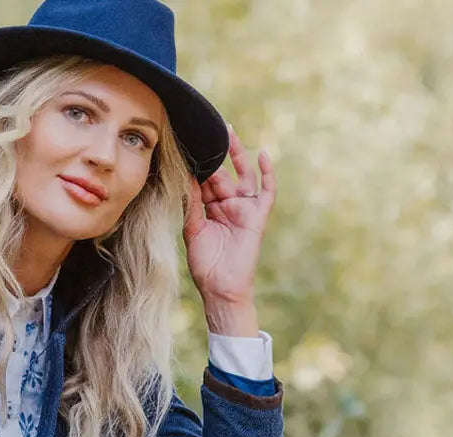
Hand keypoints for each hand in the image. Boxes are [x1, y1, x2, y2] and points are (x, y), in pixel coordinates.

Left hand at [182, 123, 275, 305]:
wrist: (221, 288)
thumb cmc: (206, 266)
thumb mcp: (193, 232)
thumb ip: (191, 206)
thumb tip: (185, 180)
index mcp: (211, 210)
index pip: (205, 183)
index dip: (198, 168)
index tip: (188, 148)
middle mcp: (228, 206)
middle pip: (222, 176)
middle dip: (214, 158)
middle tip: (205, 134)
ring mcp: (244, 210)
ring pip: (242, 177)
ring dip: (237, 156)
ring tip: (229, 133)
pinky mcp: (258, 216)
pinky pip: (267, 191)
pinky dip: (267, 173)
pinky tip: (263, 154)